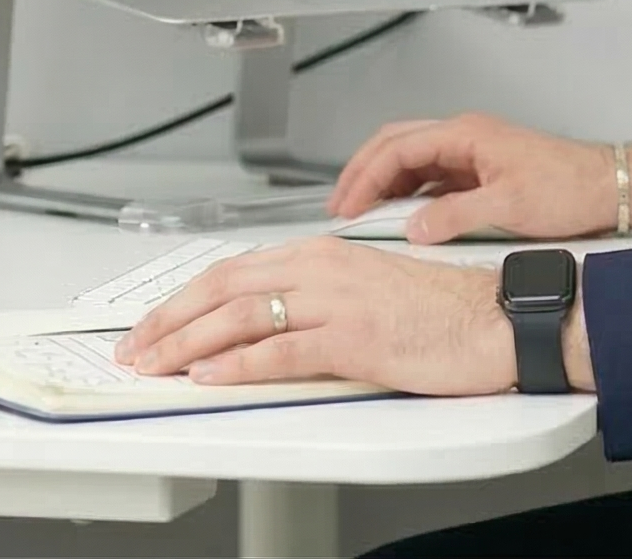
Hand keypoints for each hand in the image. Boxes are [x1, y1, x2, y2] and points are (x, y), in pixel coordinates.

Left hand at [114, 237, 517, 393]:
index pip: (234, 270)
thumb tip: (268, 325)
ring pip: (241, 316)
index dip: (186, 298)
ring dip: (188, 343)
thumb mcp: (365, 292)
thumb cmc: (439, 311)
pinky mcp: (354, 338)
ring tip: (156, 364)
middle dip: (170, 319)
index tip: (156, 322)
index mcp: (323, 253)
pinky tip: (210, 376)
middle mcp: (322, 269)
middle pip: (224, 287)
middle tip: (136, 346)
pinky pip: (281, 350)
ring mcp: (336, 302)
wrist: (495, 319)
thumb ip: (316, 300)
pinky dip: (238, 364)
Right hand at [329, 113, 631, 243]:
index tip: (347, 206)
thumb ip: (454, 216)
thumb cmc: (569, 188)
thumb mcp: (508, 206)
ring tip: (363, 214)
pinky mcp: (481, 172)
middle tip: (340, 205)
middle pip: (396, 145)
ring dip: (384, 184)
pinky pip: (432, 179)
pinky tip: (403, 219)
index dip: (365, 177)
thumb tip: (413, 228)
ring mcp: (472, 153)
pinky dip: (410, 196)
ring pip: (412, 161)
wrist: (606, 189)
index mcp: (465, 135)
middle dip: (363, 173)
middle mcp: (464, 137)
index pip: (397, 148)